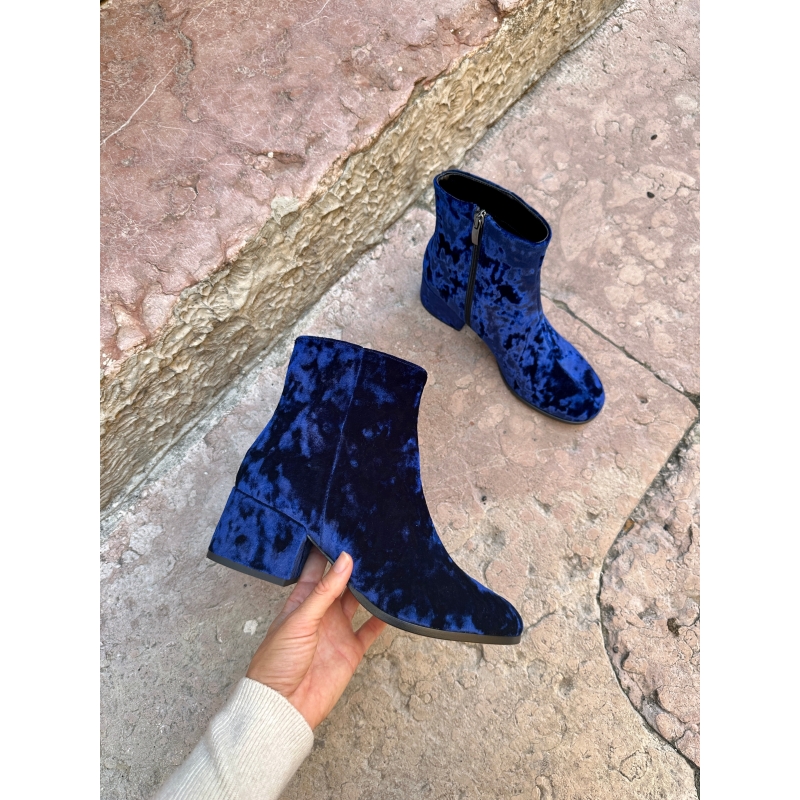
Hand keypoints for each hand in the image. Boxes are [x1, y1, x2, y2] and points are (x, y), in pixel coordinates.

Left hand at [246, 547, 385, 729]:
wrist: (283, 706)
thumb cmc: (277, 662)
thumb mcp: (299, 620)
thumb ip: (325, 591)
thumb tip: (344, 560)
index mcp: (302, 601)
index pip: (315, 568)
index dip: (326, 549)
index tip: (339, 526)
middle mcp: (321, 613)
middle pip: (340, 582)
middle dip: (352, 564)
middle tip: (369, 541)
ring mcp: (337, 631)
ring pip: (357, 602)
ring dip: (368, 588)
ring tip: (385, 565)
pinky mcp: (351, 650)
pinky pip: (370, 630)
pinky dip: (383, 618)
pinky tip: (394, 604)